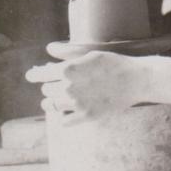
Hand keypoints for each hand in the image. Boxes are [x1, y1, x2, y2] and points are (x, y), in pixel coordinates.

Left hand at [25, 52, 143, 122]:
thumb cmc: (114, 64)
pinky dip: (63, 117)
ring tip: (61, 99)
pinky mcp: (87, 116)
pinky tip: (68, 112)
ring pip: (51, 106)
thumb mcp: (90, 54)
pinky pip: (63, 122)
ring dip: (53, 101)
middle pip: (46, 90)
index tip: (32, 76)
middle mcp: (68, 87)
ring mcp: (77, 104)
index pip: (38, 75)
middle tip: (59, 84)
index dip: (34, 75)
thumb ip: (66, 54)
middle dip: (51, 86)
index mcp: (67, 70)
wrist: (137, 80)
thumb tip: (49, 49)